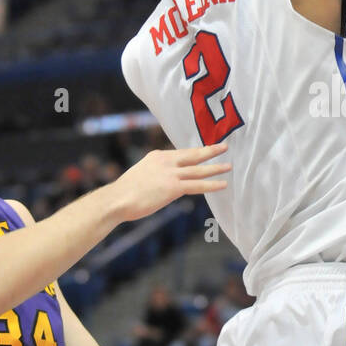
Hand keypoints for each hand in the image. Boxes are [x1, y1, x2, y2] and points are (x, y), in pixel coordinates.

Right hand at [107, 144, 229, 222]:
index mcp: (157, 156)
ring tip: (229, 166)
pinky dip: (212, 184)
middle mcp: (166, 161)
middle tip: (224, 146)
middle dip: (210, 151)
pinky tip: (223, 184)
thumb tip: (164, 183)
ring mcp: (170, 173)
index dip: (195, 152)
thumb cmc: (125, 192)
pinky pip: (198, 185)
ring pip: (199, 169)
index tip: (205, 150)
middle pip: (193, 154)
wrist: (117, 199)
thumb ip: (155, 174)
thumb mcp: (141, 175)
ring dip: (216, 167)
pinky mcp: (173, 187)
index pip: (180, 154)